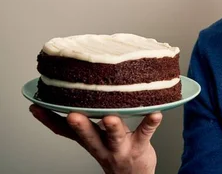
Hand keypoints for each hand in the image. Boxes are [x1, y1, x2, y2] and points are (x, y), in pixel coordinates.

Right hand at [29, 105, 161, 173]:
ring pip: (114, 136)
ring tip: (111, 117)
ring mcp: (120, 147)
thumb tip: (72, 99)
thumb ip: (83, 124)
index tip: (37, 106)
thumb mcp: (93, 139)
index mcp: (89, 139)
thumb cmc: (114, 150)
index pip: (64, 131)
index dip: (49, 120)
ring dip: (112, 126)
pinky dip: (150, 123)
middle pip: (87, 135)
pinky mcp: (140, 145)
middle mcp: (101, 144)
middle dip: (79, 125)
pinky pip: (146, 133)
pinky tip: (156, 113)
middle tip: (73, 115)